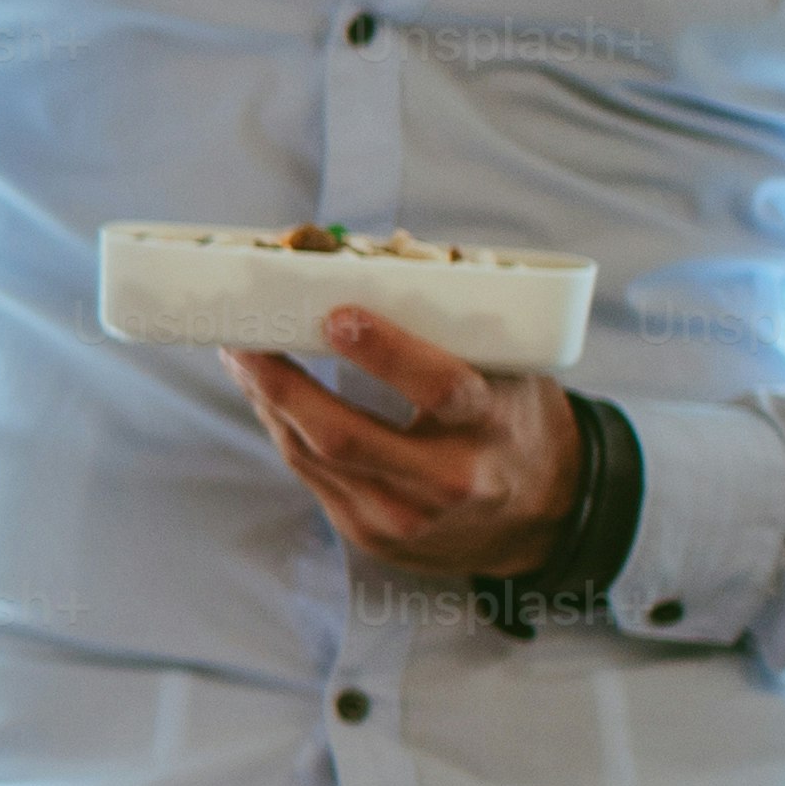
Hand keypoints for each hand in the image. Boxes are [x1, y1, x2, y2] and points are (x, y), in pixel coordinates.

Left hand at [224, 307, 583, 578]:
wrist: (543, 516)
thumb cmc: (514, 421)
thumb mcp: (511, 371)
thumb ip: (458, 321)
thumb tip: (388, 250)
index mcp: (494, 426)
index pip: (440, 389)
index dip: (385, 352)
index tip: (337, 315)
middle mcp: (450, 479)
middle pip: (347, 436)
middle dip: (285, 386)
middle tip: (245, 340)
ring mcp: (407, 517)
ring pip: (315, 456)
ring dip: (268, 402)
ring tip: (242, 356)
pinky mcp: (373, 535)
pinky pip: (311, 476)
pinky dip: (282, 430)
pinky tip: (265, 396)